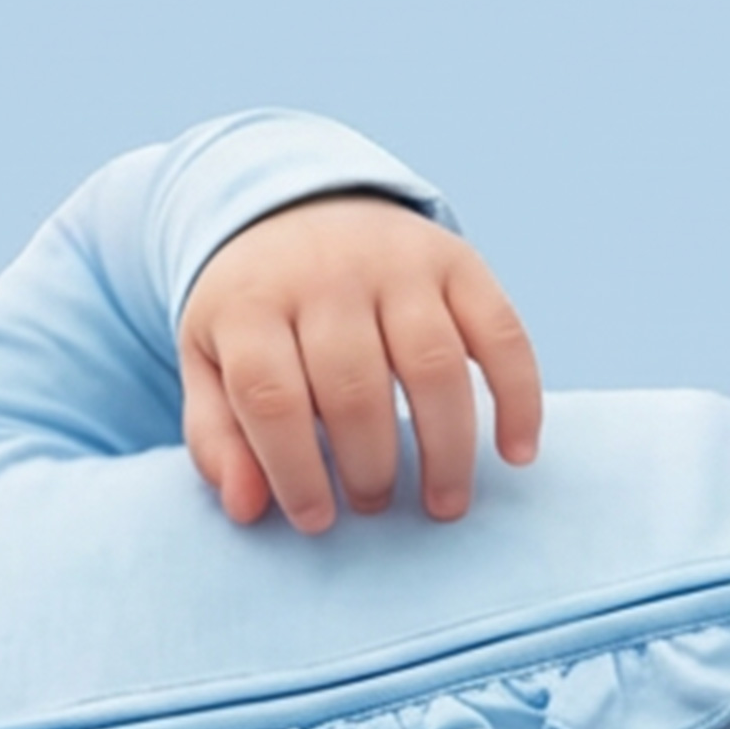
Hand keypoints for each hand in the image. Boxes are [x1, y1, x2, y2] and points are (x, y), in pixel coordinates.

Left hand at [180, 192, 545, 529]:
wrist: (297, 206)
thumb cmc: (253, 311)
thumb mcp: (210, 361)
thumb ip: (217, 437)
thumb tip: (248, 509)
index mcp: (252, 303)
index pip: (273, 397)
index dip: (296, 471)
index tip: (318, 522)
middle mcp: (327, 275)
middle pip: (355, 387)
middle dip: (370, 466)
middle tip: (374, 505)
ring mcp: (397, 263)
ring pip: (434, 366)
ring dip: (445, 448)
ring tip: (443, 503)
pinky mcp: (458, 260)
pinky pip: (501, 332)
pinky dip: (519, 396)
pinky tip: (517, 451)